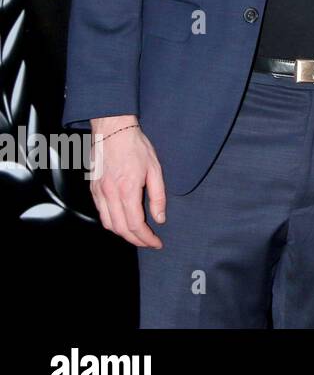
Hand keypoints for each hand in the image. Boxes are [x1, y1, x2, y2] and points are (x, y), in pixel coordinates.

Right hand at [88, 115, 165, 248]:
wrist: (113, 130)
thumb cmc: (136, 146)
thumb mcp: (155, 169)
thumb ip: (158, 196)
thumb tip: (159, 218)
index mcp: (127, 190)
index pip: (136, 224)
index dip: (146, 238)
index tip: (156, 243)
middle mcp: (110, 194)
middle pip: (120, 229)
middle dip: (136, 240)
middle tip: (149, 243)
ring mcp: (99, 192)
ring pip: (108, 223)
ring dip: (123, 234)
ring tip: (137, 235)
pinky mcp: (93, 189)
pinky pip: (101, 213)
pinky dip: (112, 223)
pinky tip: (122, 221)